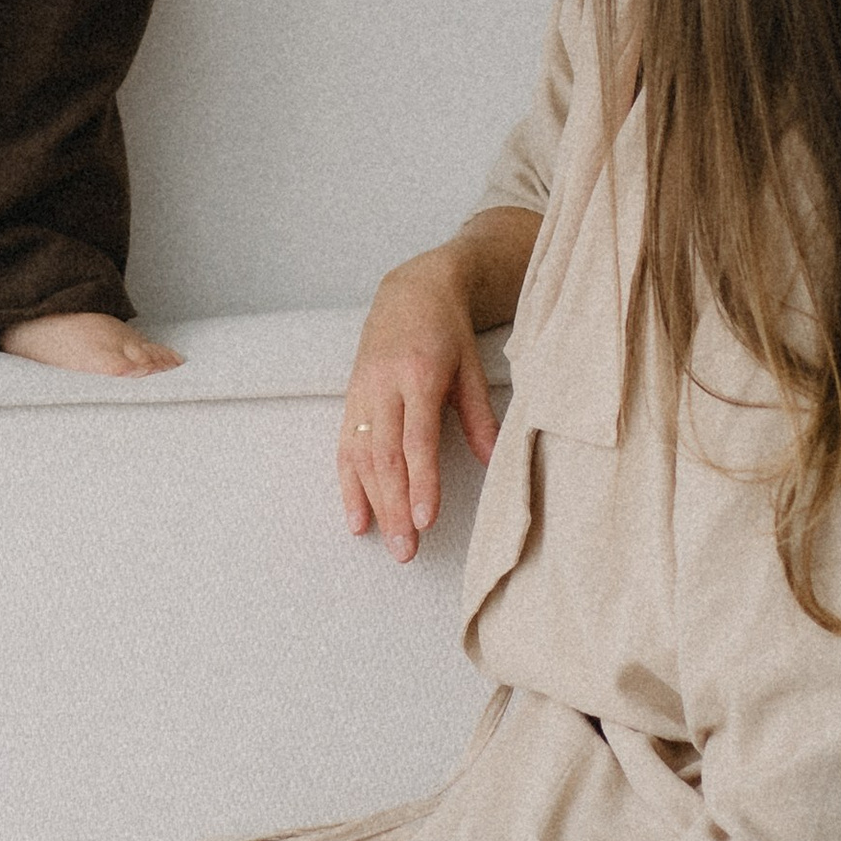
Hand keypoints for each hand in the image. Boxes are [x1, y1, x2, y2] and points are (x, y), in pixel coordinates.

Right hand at [337, 250, 499, 561]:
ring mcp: (362, 393)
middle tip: (408, 551)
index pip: (418, 437)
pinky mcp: (350, 400)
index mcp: (418, 374)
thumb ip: (481, 415)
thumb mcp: (472, 366)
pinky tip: (357, 520)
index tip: (426, 519)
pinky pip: (344, 448)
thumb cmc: (447, 330)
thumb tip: (495, 461)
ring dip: (374, 505)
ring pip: (362, 457)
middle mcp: (384, 386)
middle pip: (386, 456)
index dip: (421, 481)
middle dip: (395, 507)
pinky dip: (348, 487)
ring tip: (391, 544)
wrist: (409, 290)